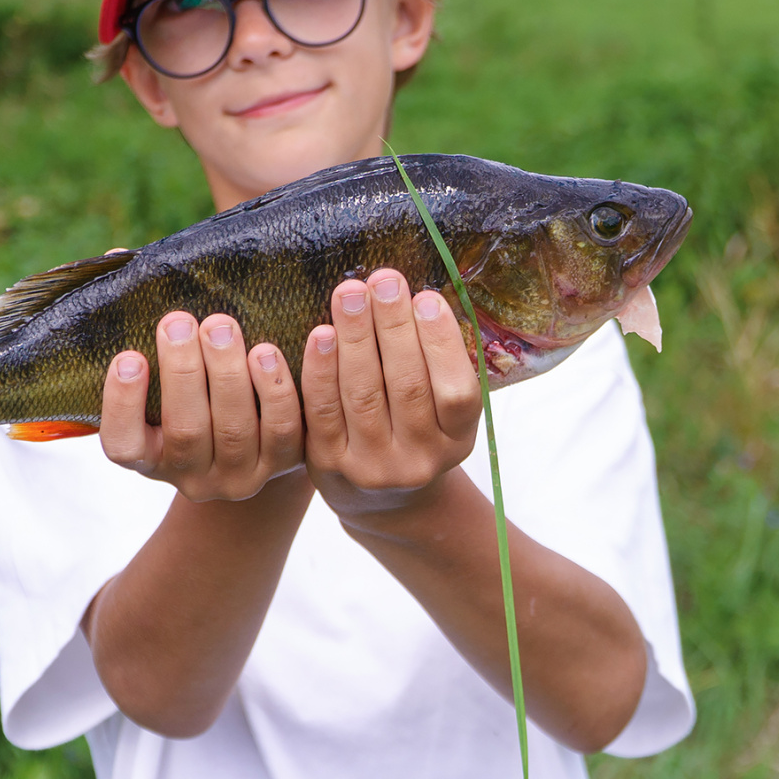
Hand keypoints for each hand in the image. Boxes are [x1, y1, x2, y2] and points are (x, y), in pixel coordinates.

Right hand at [101, 310, 303, 503]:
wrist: (259, 440)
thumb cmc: (199, 399)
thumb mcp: (166, 390)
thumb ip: (153, 354)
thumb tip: (138, 288)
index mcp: (152, 460)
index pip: (124, 446)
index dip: (122, 405)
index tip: (128, 357)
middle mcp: (193, 476)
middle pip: (186, 431)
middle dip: (182, 371)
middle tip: (180, 323)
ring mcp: (239, 476)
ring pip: (234, 429)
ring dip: (228, 374)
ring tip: (221, 327)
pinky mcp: (282, 464)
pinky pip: (282, 429)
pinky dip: (275, 389)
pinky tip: (267, 351)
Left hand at [301, 269, 481, 516]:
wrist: (379, 498)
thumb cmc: (415, 430)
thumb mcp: (443, 411)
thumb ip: (438, 364)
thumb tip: (418, 296)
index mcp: (457, 440)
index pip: (457, 392)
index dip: (441, 344)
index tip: (426, 297)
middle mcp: (419, 459)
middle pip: (407, 386)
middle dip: (394, 327)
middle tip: (383, 280)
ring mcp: (373, 466)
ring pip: (363, 394)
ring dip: (356, 337)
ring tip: (351, 292)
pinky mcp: (329, 463)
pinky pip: (323, 410)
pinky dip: (321, 369)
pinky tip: (322, 333)